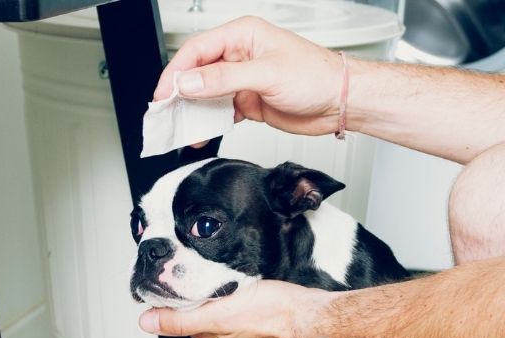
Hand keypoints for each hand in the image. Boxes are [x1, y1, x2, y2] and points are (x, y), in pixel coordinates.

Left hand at [137, 279, 329, 337]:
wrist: (309, 315)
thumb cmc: (271, 314)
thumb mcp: (218, 314)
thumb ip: (180, 320)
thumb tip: (145, 323)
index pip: (176, 316)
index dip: (171, 295)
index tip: (172, 275)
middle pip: (194, 310)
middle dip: (192, 291)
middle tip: (196, 267)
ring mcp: (238, 330)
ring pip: (214, 306)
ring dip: (212, 290)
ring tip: (219, 274)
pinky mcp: (254, 320)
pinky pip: (234, 305)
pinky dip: (230, 293)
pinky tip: (238, 283)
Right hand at [153, 17, 342, 136]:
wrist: (339, 102)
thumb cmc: (316, 75)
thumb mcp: (266, 74)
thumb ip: (224, 79)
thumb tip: (191, 82)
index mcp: (242, 36)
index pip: (197, 50)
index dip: (177, 72)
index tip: (164, 94)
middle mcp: (240, 56)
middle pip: (197, 72)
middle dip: (179, 93)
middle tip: (165, 113)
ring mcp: (242, 80)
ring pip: (206, 94)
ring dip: (192, 111)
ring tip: (179, 127)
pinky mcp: (248, 102)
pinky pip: (220, 112)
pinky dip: (209, 124)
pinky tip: (201, 134)